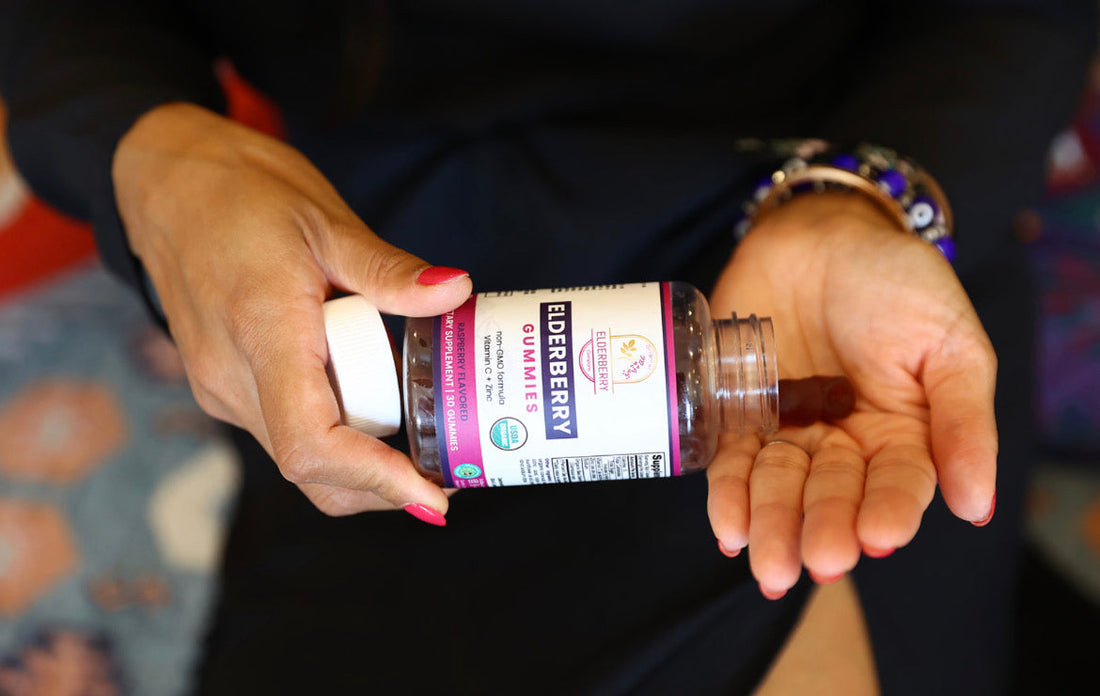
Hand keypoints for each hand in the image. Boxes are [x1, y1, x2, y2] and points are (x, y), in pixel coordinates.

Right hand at [113, 103, 470, 518]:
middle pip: (311, 467)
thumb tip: (455, 292)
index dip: (375, 480)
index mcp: (262, 331)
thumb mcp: (325, 221)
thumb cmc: (240, 191)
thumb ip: (389, 270)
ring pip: (297, 455)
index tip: (430, 495)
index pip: (312, 443)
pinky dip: (333, 434)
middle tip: (446, 469)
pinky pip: (283, 428)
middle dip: (381, 483)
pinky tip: (373, 406)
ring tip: (420, 438)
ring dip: (359, 461)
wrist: (164, 182)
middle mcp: (231, 375)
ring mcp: (220, 385)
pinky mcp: (222, 382)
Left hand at [705, 193, 996, 597]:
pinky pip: (730, 460)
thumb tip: (976, 505)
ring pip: (779, 488)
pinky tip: (728, 526)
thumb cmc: (893, 282)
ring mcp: (787, 430)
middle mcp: (843, 444)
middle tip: (817, 560)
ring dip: (772, 525)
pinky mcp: (738, 412)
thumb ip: (962, 421)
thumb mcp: (949, 344)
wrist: (820, 232)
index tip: (880, 535)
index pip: (899, 486)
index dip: (890, 511)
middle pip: (832, 497)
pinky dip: (728, 493)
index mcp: (903, 434)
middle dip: (824, 529)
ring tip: (767, 560)